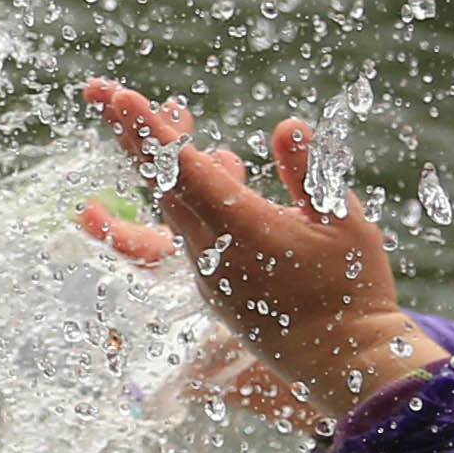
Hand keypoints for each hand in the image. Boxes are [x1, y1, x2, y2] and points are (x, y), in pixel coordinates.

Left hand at [74, 78, 444, 420]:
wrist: (343, 362)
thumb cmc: (352, 289)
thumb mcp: (345, 220)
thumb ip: (312, 172)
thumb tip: (287, 125)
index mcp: (243, 229)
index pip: (182, 168)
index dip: (148, 128)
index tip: (117, 95)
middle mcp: (212, 249)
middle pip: (159, 181)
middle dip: (130, 132)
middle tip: (101, 90)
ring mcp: (207, 270)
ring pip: (171, 204)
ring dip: (161, 158)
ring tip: (161, 113)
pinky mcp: (212, 284)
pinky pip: (188, 228)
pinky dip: (187, 190)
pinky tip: (211, 162)